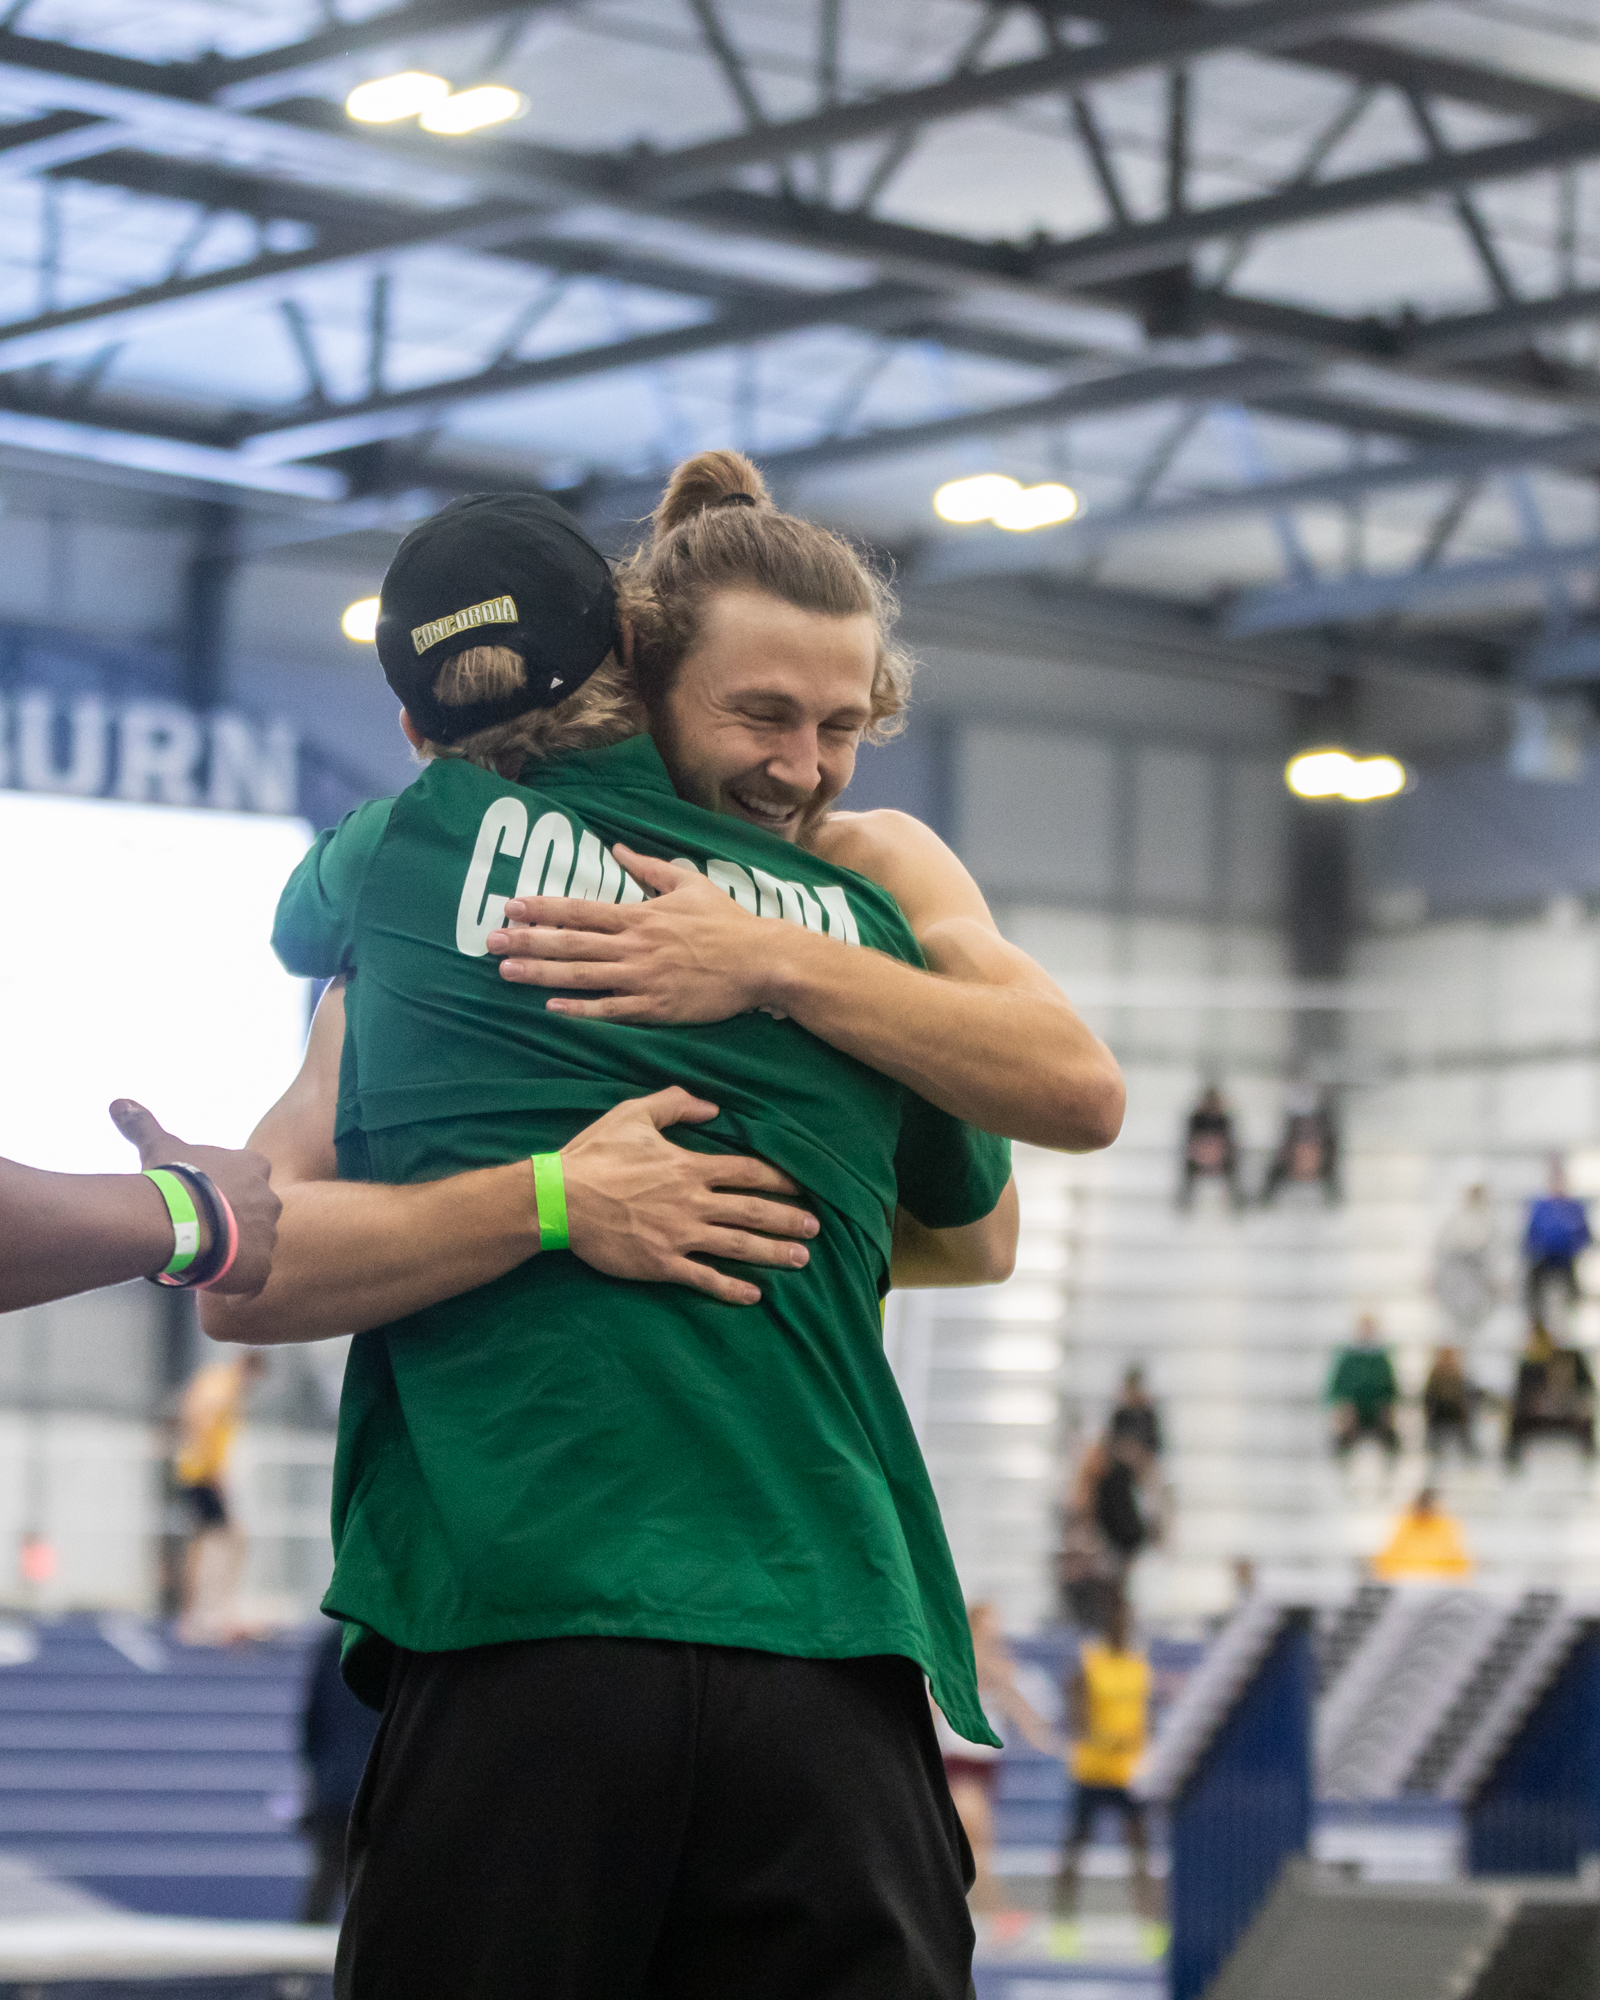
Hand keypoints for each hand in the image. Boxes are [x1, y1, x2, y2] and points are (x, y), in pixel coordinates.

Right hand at [110, 1101, 279, 1297]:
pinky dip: (234, 1286)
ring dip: (229, 1255)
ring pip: (251, 1249)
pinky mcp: (262, 1269)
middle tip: (195, 1233)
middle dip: (229, 1226)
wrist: (181, 1219)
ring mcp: (269, 1236)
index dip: (220, 1194)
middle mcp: (271, 1199)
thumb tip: (118, 1102)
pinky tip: (209, 1280)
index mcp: (254, 1167)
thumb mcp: (160, 1146)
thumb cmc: (172, 1180)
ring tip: (198, 1257)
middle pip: (251, 1217)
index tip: (197, 1202)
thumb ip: (143, 1124)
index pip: (245, 1181)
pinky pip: (252, 1282)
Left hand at [488, 846, 792, 1023]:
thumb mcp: (689, 883)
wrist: (761, 961)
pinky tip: (551, 1006)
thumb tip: (615, 847)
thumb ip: (648, 867)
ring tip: (506, 971)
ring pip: (582, 976)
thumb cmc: (727, 921)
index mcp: (640, 915)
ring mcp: (643, 978)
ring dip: (541, 973)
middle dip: (527, 941)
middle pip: (571, 943)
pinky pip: (611, 1009)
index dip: (543, 908)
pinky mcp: (656, 1007)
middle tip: (490, 941)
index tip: (511, 906)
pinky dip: (580, 1008)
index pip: (580, 910)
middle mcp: (635, 945)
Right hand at [559, 1087, 818, 1304]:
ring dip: (772, 1252)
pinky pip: (704, 1279)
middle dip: (788, 1219)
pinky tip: (754, 1293)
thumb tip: (712, 1108)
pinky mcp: (661, 1264)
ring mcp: (679, 1236)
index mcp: (689, 1167)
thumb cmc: (595, 1154)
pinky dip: (731, 1288)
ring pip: (738, 1245)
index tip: (801, 1187)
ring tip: (801, 1259)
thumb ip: (675, 1104)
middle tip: (816, 1228)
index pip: (748, 1172)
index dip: (779, 1179)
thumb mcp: (633, 1114)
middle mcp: (692, 1202)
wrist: (559, 1199)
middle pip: (753, 1211)